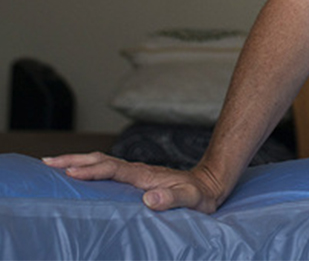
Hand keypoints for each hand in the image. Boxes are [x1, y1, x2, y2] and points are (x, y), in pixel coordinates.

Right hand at [43, 152, 226, 212]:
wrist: (209, 185)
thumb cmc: (200, 195)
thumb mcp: (192, 199)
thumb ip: (173, 198)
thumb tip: (150, 199)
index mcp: (145, 176)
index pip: (113, 170)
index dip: (92, 171)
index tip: (69, 173)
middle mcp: (137, 171)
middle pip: (101, 161)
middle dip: (74, 160)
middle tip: (47, 162)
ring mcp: (135, 174)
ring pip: (102, 163)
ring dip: (77, 162)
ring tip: (53, 165)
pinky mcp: (135, 179)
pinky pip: (107, 172)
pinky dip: (88, 169)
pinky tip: (78, 175)